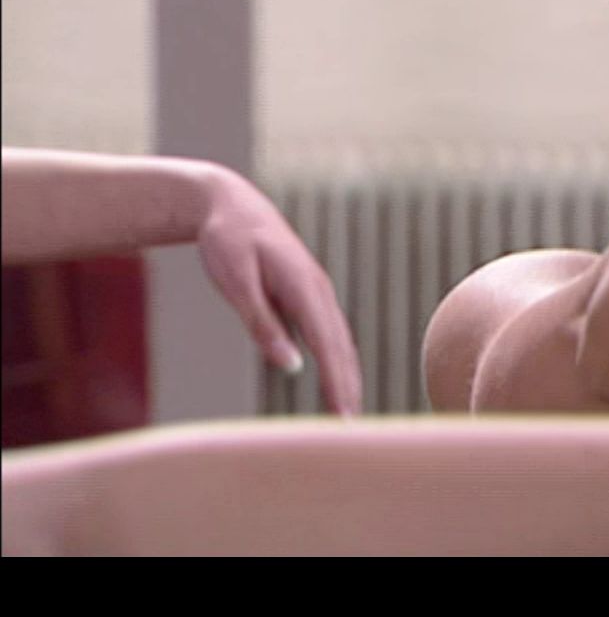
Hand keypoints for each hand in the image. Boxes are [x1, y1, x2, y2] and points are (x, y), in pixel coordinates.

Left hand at [190, 164, 363, 414]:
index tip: (345, 417)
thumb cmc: (228, 242)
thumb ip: (262, 324)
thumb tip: (292, 366)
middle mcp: (319, 292)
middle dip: (348, 388)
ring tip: (349, 414)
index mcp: (304, 287)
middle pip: (342, 348)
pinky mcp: (308, 297)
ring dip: (346, 378)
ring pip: (340, 342)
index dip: (337, 383)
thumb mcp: (236, 282)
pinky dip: (337, 362)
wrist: (231, 205)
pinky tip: (337, 382)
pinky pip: (329, 335)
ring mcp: (317, 293)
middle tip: (353, 429)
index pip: (328, 346)